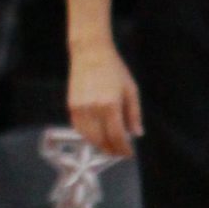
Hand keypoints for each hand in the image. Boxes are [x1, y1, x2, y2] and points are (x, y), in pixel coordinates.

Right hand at [68, 40, 142, 157]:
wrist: (90, 53)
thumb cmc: (114, 70)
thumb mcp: (131, 90)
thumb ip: (134, 114)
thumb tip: (136, 134)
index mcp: (111, 105)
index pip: (117, 136)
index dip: (124, 149)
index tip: (129, 154)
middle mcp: (93, 109)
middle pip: (102, 140)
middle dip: (111, 150)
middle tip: (119, 152)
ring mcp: (80, 108)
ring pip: (89, 137)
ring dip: (99, 145)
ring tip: (108, 146)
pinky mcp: (71, 106)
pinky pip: (79, 128)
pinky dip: (88, 135)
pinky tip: (97, 135)